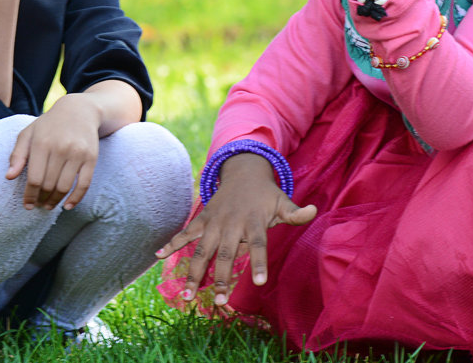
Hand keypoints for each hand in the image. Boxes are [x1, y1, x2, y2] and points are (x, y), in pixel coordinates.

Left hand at [5, 92, 102, 209]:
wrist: (80, 111)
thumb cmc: (49, 125)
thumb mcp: (28, 134)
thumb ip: (17, 154)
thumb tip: (9, 177)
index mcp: (42, 143)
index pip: (34, 178)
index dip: (30, 195)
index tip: (27, 205)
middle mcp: (60, 148)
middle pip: (49, 184)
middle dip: (41, 199)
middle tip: (38, 205)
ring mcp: (78, 153)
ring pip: (65, 187)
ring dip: (56, 201)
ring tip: (49, 205)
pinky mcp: (91, 157)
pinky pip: (84, 184)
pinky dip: (76, 198)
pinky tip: (68, 206)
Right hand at [156, 153, 316, 304]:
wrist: (243, 170)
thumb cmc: (265, 194)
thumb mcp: (282, 201)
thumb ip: (296, 212)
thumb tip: (315, 211)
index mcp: (254, 221)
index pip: (258, 244)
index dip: (259, 262)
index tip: (260, 282)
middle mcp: (232, 223)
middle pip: (226, 253)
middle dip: (221, 278)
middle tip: (219, 301)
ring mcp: (214, 221)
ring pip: (202, 250)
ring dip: (194, 272)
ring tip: (188, 296)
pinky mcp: (202, 219)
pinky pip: (185, 232)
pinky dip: (171, 242)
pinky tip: (157, 255)